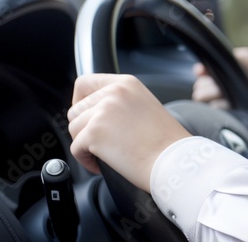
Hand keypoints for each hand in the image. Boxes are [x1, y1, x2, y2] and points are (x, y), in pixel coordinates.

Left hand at [68, 74, 190, 191]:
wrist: (173, 160)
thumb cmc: (166, 142)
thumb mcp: (145, 107)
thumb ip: (120, 102)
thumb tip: (95, 111)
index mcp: (127, 84)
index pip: (85, 82)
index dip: (80, 101)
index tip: (86, 115)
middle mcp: (113, 93)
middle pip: (76, 109)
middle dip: (84, 128)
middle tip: (103, 141)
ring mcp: (102, 112)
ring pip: (74, 129)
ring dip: (85, 144)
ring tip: (107, 153)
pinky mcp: (94, 133)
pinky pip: (75, 149)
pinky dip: (86, 160)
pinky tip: (104, 164)